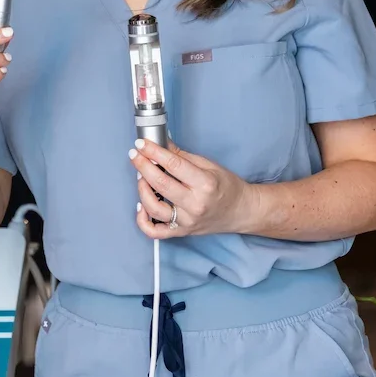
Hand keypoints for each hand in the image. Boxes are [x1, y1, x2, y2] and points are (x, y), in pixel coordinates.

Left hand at [129, 138, 249, 238]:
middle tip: (135, 154)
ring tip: (141, 177)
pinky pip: (155, 232)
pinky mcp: (182, 232)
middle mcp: (195, 205)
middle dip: (143, 166)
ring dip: (142, 190)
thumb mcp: (209, 165)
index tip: (142, 144)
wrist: (240, 211)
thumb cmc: (226, 186)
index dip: (154, 152)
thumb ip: (182, 156)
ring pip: (154, 208)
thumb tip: (160, 144)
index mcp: (205, 184)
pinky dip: (143, 220)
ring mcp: (187, 221)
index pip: (173, 164)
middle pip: (160, 184)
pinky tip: (141, 206)